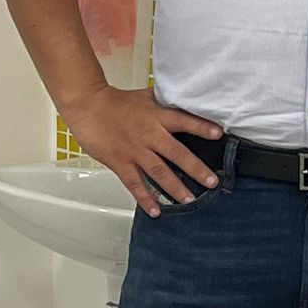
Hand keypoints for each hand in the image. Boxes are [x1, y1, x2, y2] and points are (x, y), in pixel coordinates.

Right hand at [62, 85, 224, 217]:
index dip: (202, 127)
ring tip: (189, 200)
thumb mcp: (144, 97)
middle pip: (176, 153)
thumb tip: (183, 99)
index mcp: (156, 116)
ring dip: (175, 187)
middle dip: (196, 168)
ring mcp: (134, 150)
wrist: (87, 106)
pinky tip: (156, 210)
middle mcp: (148, 134)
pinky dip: (145, 198)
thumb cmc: (114, 102)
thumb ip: (164, 102)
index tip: (219, 135)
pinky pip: (135, 183)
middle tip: (212, 182)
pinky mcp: (120, 162)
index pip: (184, 121)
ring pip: (158, 171)